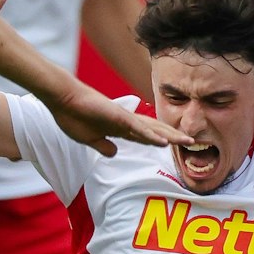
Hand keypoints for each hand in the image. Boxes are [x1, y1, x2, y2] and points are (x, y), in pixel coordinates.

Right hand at [50, 85, 193, 156]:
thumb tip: (113, 153)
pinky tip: (164, 142)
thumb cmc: (72, 116)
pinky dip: (151, 135)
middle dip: (173, 137)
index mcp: (118, 127)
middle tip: (191, 142)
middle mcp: (125, 121)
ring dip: (170, 135)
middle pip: (154, 131)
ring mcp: (123, 118)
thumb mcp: (89, 139)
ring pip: (152, 129)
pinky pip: (138, 128)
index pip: (144, 136)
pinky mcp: (117, 116)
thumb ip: (103, 146)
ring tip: (187, 141)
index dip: (158, 141)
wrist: (62, 100)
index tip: (173, 147)